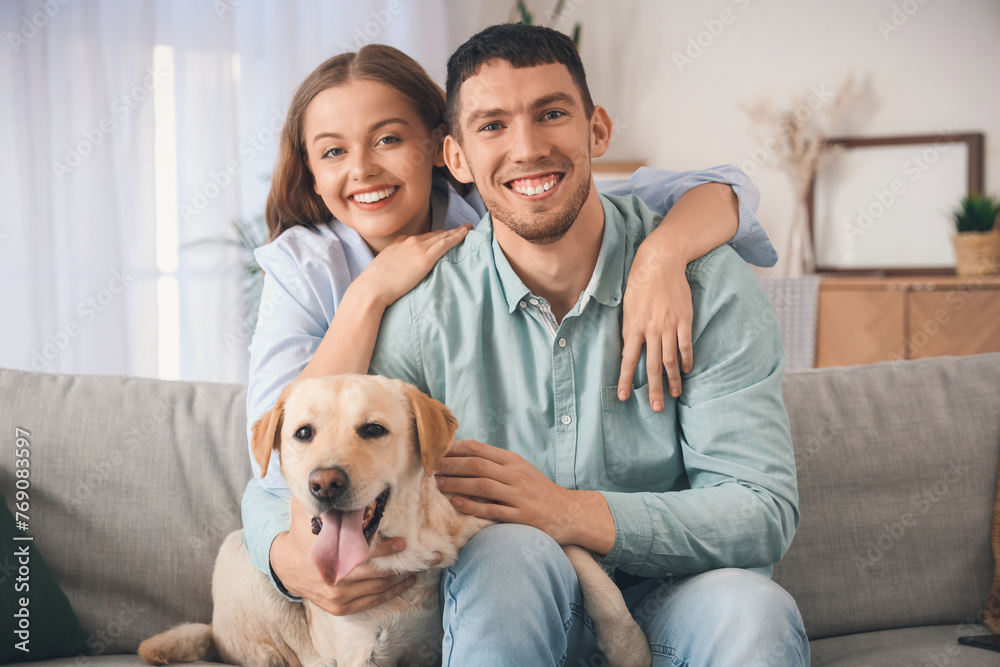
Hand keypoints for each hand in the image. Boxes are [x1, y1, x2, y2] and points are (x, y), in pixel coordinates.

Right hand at [269, 496, 440, 615]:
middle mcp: (335, 579)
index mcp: (328, 555)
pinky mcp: (340, 608)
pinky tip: (406, 582)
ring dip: (402, 579)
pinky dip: (391, 593)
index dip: (385, 549)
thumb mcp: (306, 512)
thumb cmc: (302, 533)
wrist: (285, 565)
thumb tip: (332, 475)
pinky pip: (372, 602)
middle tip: (429, 557)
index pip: (362, 555)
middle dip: (404, 566)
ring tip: (422, 567)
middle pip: (377, 575)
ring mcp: (338, 596)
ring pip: (378, 590)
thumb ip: (322, 497)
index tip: (403, 542)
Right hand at [358, 224, 471, 308]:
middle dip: (450, 231)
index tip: (445, 234)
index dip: (437, 235)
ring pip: (442, 236)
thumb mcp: (385, 267)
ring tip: (469, 229)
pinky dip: (457, 237)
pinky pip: (445, 244)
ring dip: (457, 232)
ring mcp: (418, 248)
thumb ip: (397, 264)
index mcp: (400, 242)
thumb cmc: (376, 284)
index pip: (423, 237)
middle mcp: (410, 241)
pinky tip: (466, 234)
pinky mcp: (425, 258)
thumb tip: (402, 271)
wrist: (372, 288)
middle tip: (464, 228)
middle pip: (435, 234)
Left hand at [433, 440, 612, 552]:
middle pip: (477, 465)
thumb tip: (465, 457)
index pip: (480, 449)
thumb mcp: (521, 470)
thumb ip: (497, 463)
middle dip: (451, 465)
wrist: (567, 511)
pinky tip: (456, 504)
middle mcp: (516, 475)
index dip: (456, 449)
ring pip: (482, 486)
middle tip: (430, 467)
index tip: (437, 451)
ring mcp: (519, 496)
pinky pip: (492, 510)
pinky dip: (472, 506)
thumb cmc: (538, 491)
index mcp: (513, 461)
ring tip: (438, 484)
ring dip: (457, 484)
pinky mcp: (521, 516)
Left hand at [618, 243, 692, 408]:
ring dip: (673, 379)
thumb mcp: (627, 307)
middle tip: (657, 407)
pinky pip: (685, 344)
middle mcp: (651, 330)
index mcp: (633, 327)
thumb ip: (628, 330)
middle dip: (654, 388)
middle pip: (652, 366)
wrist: (660, 262)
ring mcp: (669, 325)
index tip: (624, 397)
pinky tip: (687, 370)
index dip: (626, 380)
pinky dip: (687, 359)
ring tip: (675, 394)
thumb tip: (627, 353)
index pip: (628, 360)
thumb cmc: (639, 283)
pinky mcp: (683, 319)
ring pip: (671, 359)